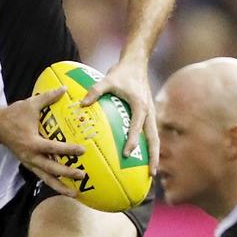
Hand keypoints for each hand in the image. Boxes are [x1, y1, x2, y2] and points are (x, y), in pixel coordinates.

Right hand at [0, 87, 86, 195]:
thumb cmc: (13, 115)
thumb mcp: (30, 104)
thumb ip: (48, 97)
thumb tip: (64, 88)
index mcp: (32, 142)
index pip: (53, 148)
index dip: (68, 149)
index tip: (83, 150)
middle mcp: (30, 156)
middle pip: (51, 169)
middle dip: (67, 173)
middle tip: (82, 175)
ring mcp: (29, 162)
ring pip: (46, 178)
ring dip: (60, 186)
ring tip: (74, 193)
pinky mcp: (28, 164)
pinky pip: (42, 176)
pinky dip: (52, 182)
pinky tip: (64, 187)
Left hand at [80, 59, 158, 176]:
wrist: (137, 62)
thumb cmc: (122, 72)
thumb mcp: (107, 80)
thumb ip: (95, 91)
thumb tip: (81, 104)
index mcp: (140, 106)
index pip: (137, 127)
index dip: (132, 140)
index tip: (127, 154)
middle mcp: (149, 112)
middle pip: (154, 139)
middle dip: (154, 157)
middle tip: (152, 174)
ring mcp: (151, 114)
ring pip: (155, 138)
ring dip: (154, 155)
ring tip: (151, 173)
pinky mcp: (149, 114)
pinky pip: (150, 134)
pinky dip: (149, 146)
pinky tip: (143, 158)